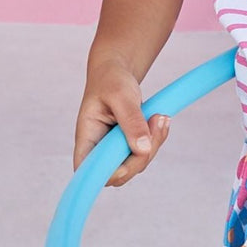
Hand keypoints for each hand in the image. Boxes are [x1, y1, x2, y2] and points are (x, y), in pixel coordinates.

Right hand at [73, 62, 169, 186]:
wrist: (117, 72)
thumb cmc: (111, 81)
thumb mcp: (120, 95)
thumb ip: (131, 121)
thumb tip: (142, 148)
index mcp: (86, 138)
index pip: (87, 170)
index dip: (106, 174)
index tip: (127, 162)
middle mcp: (98, 150)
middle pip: (119, 173)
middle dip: (142, 155)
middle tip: (156, 122)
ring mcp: (114, 150)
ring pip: (137, 164)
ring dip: (154, 144)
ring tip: (160, 116)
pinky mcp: (129, 147)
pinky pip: (146, 153)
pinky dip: (157, 139)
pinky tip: (160, 119)